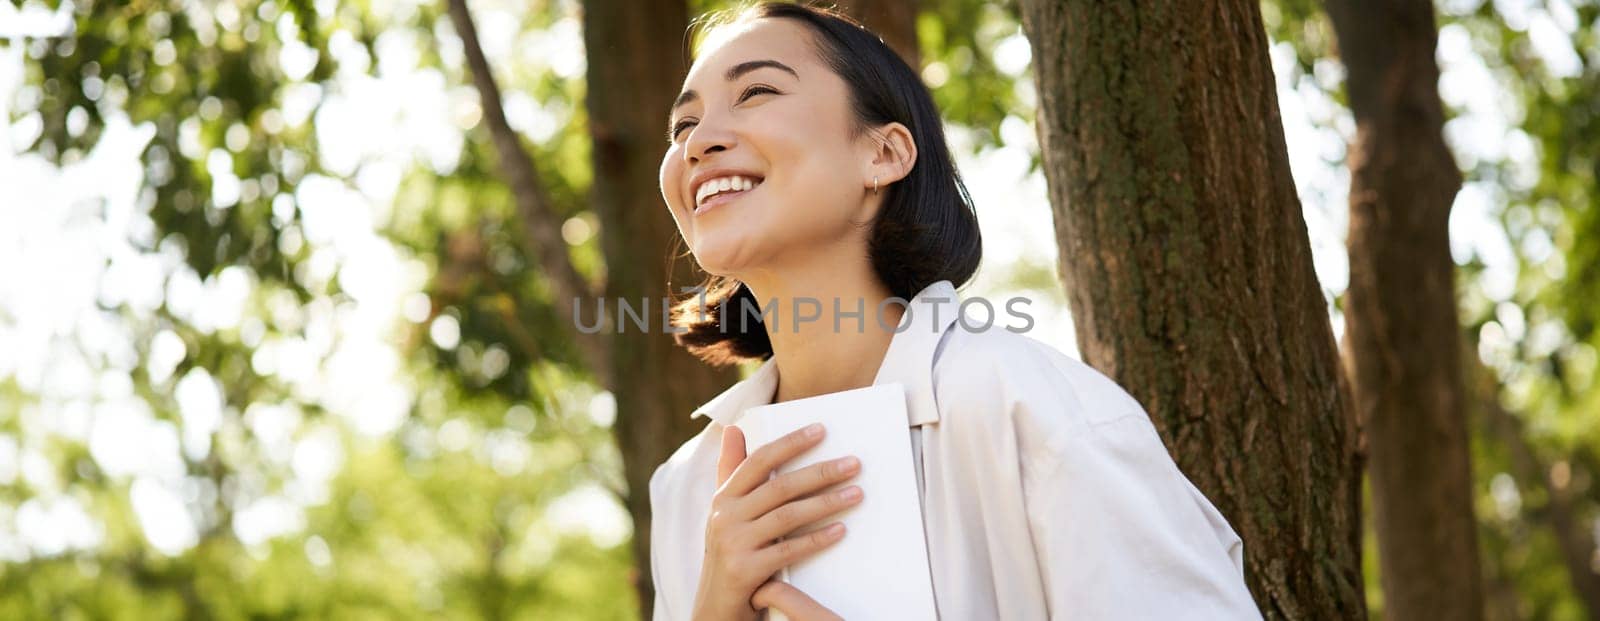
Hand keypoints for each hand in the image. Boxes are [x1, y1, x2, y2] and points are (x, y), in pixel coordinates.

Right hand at [690, 423, 863, 620]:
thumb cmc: (730, 553)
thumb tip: (733, 428)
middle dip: (820, 472)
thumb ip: (731, 471)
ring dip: (826, 502)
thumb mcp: (725, 513)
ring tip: (856, 493)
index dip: (790, 443)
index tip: (821, 430)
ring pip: (787, 516)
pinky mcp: (745, 571)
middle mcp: (724, 517)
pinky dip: (816, 539)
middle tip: (854, 463)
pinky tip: (841, 531)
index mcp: (722, 497)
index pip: (759, 461)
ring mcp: (733, 544)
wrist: (715, 607)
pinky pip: (788, 550)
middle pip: (779, 486)